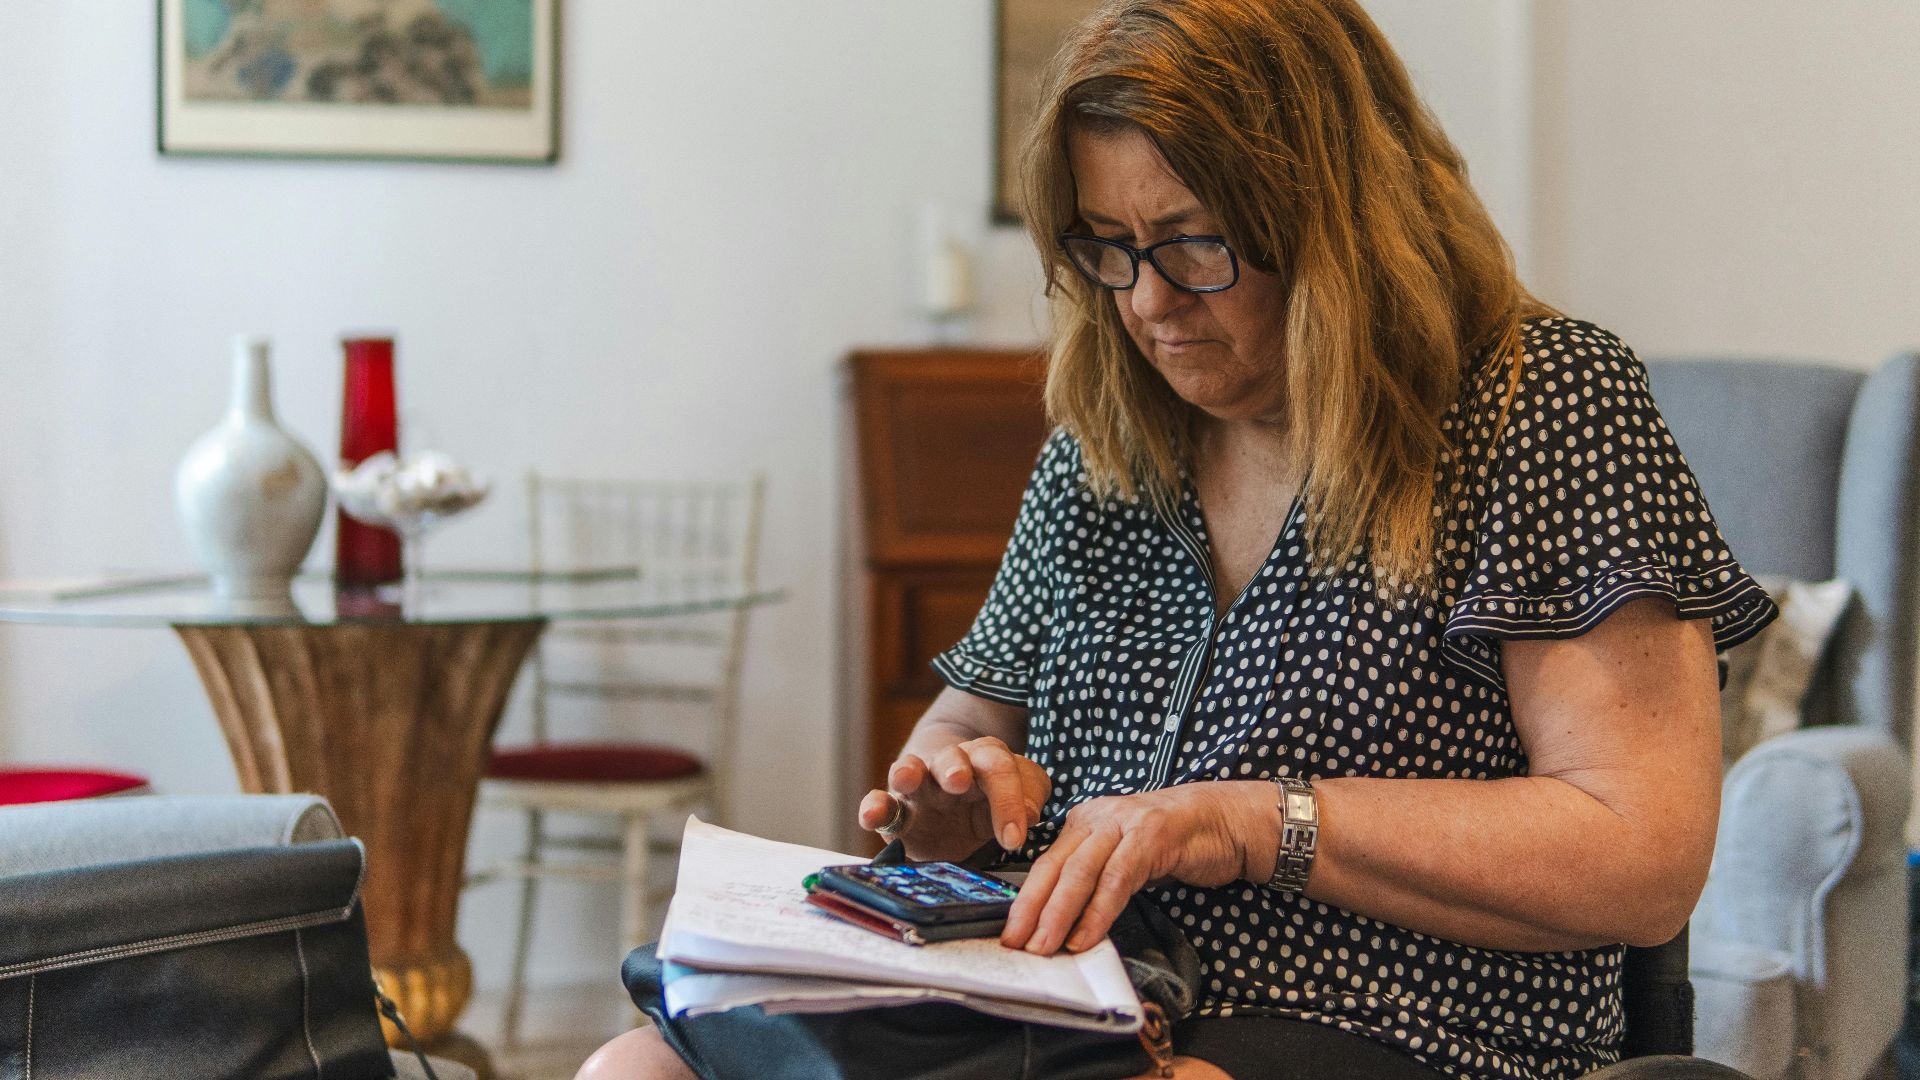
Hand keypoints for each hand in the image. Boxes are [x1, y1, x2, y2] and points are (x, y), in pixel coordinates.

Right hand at [857, 736, 1051, 863]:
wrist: (955, 800)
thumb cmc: (991, 796)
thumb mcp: (1018, 793)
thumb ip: (1028, 796)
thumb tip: (1030, 814)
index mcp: (985, 760)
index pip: (999, 768)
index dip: (1008, 800)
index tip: (1015, 838)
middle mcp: (949, 767)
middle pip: (951, 760)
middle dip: (954, 768)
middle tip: (959, 780)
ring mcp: (919, 787)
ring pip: (909, 770)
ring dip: (908, 772)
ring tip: (906, 778)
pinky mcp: (897, 812)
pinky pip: (882, 805)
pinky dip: (874, 808)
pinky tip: (870, 816)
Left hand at [1000, 782, 1259, 955]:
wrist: (1226, 821)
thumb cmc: (1175, 844)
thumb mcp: (1124, 857)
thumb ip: (1096, 880)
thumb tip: (1064, 925)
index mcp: (1085, 823)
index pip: (1045, 864)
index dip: (1025, 901)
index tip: (1010, 935)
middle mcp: (1098, 818)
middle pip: (1054, 867)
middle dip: (1030, 909)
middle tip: (1016, 945)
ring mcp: (1124, 824)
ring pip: (1080, 872)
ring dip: (1059, 914)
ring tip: (1045, 947)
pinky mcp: (1151, 836)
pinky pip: (1116, 879)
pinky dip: (1098, 911)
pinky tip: (1086, 936)